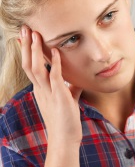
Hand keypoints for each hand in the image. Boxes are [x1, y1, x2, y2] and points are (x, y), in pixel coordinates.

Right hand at [20, 26, 82, 143]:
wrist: (65, 138)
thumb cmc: (66, 120)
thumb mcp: (68, 100)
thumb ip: (70, 89)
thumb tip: (76, 81)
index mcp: (40, 90)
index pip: (30, 66)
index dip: (27, 51)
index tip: (25, 37)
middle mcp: (40, 90)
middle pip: (27, 64)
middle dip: (26, 46)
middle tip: (25, 28)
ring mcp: (48, 93)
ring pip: (35, 68)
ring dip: (35, 51)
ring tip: (35, 34)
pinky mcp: (59, 97)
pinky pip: (55, 77)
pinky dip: (54, 63)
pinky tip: (55, 51)